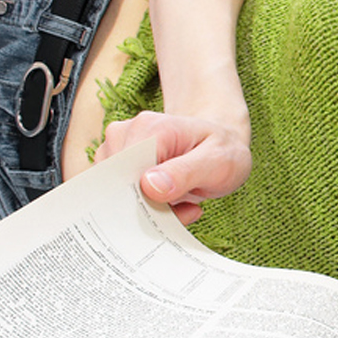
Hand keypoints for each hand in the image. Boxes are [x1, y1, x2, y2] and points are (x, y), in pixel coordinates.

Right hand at [96, 110, 252, 224]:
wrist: (221, 146)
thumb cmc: (222, 150)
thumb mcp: (218, 161)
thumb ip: (185, 172)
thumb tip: (149, 186)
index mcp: (149, 128)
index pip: (126, 172)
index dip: (143, 199)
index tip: (173, 207)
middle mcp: (125, 134)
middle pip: (117, 186)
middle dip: (148, 208)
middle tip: (186, 209)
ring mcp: (116, 149)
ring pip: (117, 196)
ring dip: (149, 210)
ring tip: (183, 203)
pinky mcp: (114, 166)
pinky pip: (119, 198)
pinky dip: (146, 209)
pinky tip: (173, 203)